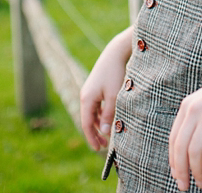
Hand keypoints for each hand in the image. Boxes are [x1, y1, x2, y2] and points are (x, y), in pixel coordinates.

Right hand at [80, 27, 132, 150]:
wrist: (115, 52)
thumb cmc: (115, 74)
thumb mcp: (114, 96)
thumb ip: (109, 114)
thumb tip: (105, 132)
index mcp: (87, 99)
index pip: (87, 124)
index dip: (92, 138)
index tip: (98, 149)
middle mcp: (85, 95)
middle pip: (88, 120)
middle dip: (95, 133)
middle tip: (104, 146)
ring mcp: (90, 91)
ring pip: (92, 113)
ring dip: (98, 124)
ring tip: (107, 135)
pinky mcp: (96, 87)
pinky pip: (96, 106)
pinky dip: (100, 114)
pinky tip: (107, 119)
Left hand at [169, 55, 201, 190]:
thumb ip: (199, 116)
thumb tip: (191, 144)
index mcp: (188, 104)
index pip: (173, 138)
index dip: (173, 160)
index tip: (177, 174)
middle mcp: (194, 109)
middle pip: (180, 148)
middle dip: (181, 171)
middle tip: (184, 186)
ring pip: (194, 153)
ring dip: (197, 173)